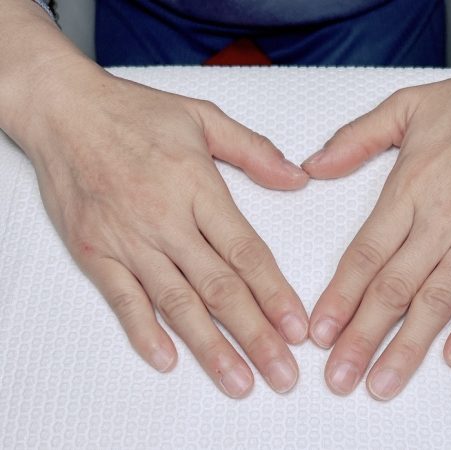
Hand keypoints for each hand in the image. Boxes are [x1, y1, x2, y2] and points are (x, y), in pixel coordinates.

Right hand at [26, 69, 309, 397]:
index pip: (246, 253)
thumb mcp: (204, 118)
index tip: (296, 328)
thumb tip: (297, 179)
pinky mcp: (96, 250)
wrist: (65, 110)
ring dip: (210, 347)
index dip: (275, 294)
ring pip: (177, 303)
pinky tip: (168, 359)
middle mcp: (166, 220)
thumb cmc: (135, 113)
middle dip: (255, 335)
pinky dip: (143, 331)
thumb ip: (254, 151)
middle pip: (219, 288)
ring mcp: (129, 239)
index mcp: (198, 188)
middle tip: (281, 372)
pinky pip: (122, 299)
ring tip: (239, 380)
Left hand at [302, 66, 450, 399]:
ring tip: (382, 382)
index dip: (339, 298)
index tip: (319, 332)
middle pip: (393, 289)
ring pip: (437, 302)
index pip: (364, 255)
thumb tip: (312, 166)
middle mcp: (442, 218)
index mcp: (409, 188)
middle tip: (339, 377)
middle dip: (362, 338)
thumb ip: (353, 139)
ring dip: (407, 347)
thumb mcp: (402, 108)